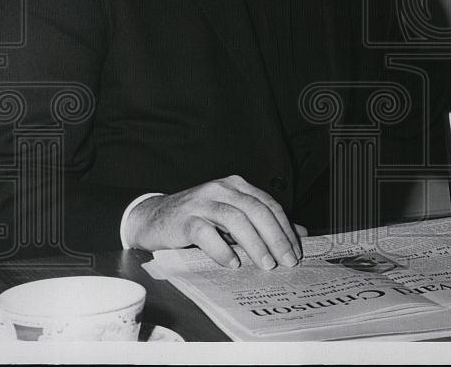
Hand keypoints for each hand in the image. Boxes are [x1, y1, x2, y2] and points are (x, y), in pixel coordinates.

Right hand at [124, 175, 306, 268]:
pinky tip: (232, 263)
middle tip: (286, 261)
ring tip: (265, 264)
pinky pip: (206, 232)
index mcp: (236, 186)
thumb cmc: (196, 219)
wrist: (152, 218)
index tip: (296, 251)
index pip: (268, 204)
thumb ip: (261, 223)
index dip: (285, 228)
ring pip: (235, 219)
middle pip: (256, 210)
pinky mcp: (184, 219)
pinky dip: (222, 249)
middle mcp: (221, 189)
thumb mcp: (231, 216)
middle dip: (275, 237)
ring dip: (254, 243)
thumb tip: (298, 235)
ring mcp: (201, 202)